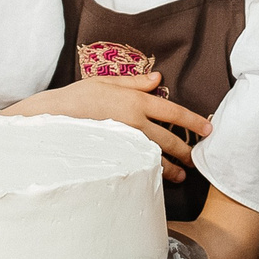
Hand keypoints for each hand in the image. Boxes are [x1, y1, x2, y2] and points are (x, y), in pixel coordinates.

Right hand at [5, 75, 212, 172]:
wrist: (49, 117)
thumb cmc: (76, 96)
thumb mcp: (105, 82)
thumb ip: (134, 82)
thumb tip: (159, 79)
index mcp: (135, 100)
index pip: (173, 112)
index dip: (193, 121)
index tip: (208, 130)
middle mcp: (134, 121)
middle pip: (169, 139)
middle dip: (186, 150)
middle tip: (198, 159)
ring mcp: (124, 141)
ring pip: (156, 156)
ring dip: (172, 167)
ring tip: (182, 175)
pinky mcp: (114, 156)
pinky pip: (138, 165)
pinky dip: (150, 172)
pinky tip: (156, 178)